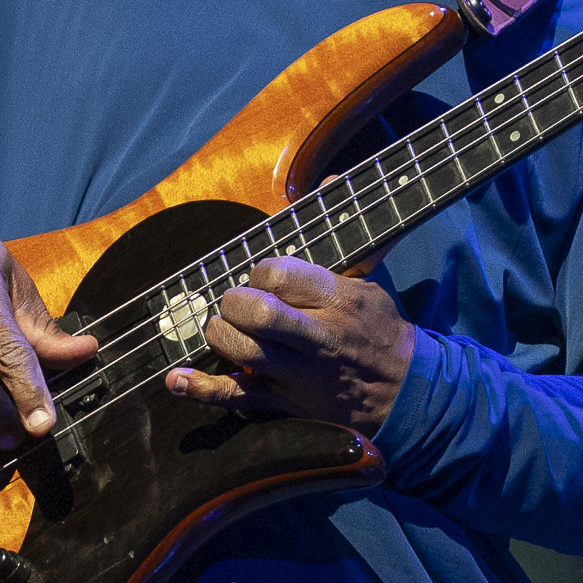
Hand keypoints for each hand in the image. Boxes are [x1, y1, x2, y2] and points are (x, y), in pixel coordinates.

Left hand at [164, 257, 414, 433]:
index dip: (259, 273)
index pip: (278, 273)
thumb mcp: (368, 278)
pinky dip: (201, 389)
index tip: (262, 280)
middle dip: (234, 301)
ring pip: (242, 349)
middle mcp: (317, 336)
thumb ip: (342, 233)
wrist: (405, 392)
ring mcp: (298, 374)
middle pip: (256, 311)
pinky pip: (237, 397)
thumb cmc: (380, 329)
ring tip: (225, 329)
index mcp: (337, 299)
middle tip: (238, 303)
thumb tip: (330, 178)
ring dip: (220, 334)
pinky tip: (177, 378)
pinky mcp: (285, 404)